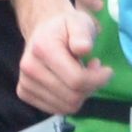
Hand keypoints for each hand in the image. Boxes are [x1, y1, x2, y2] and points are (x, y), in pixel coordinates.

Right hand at [15, 0, 110, 115]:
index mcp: (43, 49)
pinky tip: (71, 83)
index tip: (107, 70)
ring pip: (66, 106)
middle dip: (91, 87)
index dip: (98, 79)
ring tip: (82, 75)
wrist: (43, 30)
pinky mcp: (24, 93)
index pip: (77, 80)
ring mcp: (24, 82)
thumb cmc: (65, 27)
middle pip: (72, 97)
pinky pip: (56, 109)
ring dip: (82, 95)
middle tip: (95, 71)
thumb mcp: (79, 22)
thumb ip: (82, 34)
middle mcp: (29, 68)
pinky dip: (69, 100)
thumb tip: (83, 48)